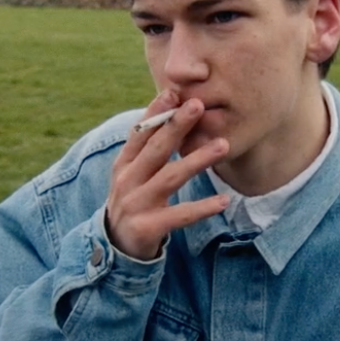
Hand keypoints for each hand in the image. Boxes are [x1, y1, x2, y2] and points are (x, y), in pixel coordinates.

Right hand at [106, 93, 228, 260]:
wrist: (116, 247)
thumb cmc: (134, 202)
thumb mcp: (134, 174)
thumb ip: (150, 150)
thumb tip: (172, 112)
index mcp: (124, 165)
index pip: (139, 133)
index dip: (155, 112)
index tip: (174, 93)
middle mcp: (127, 181)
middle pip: (155, 150)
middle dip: (177, 126)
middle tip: (199, 105)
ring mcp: (136, 205)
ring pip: (170, 178)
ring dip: (197, 160)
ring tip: (223, 145)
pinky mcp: (147, 227)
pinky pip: (180, 215)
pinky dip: (202, 208)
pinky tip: (223, 200)